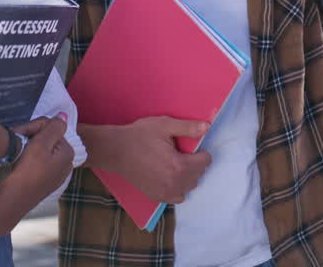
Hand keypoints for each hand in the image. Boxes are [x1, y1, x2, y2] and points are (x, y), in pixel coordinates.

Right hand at [0, 113, 74, 240]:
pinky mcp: (41, 183)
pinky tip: (15, 164)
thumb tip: (64, 115)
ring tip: (13, 154)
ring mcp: (53, 175)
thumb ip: (54, 127)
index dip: (35, 128)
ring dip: (25, 148)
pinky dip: (25, 160)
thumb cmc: (25, 172)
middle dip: (30, 138)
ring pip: (38, 150)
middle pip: (46, 140)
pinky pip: (34, 163)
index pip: (51, 129)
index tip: (21, 134)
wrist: (8, 202)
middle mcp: (65, 164)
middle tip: (15, 143)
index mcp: (68, 153)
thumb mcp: (41, 145)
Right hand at [79, 116, 210, 203]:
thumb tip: (206, 128)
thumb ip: (187, 127)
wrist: (116, 151)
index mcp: (179, 166)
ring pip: (188, 187)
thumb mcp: (164, 125)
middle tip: (183, 153)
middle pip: (198, 175)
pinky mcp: (156, 196)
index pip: (205, 162)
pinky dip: (178, 188)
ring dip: (188, 176)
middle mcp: (174, 183)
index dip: (201, 152)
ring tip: (177, 164)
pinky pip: (177, 197)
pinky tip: (170, 176)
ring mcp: (165, 192)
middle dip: (195, 164)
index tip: (192, 148)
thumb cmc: (139, 136)